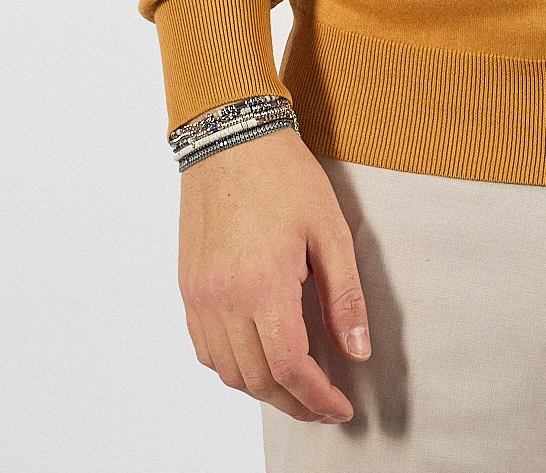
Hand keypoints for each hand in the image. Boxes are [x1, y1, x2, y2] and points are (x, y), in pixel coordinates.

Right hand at [177, 126, 371, 424]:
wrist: (230, 137)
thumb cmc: (283, 176)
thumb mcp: (330, 230)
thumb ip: (345, 297)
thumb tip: (357, 351)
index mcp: (263, 286)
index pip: (291, 368)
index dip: (318, 397)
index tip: (340, 408)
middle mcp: (224, 300)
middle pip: (259, 379)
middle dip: (295, 402)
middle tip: (324, 405)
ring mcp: (200, 297)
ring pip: (229, 372)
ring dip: (263, 389)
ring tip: (296, 386)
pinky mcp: (188, 288)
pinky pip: (206, 349)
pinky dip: (232, 367)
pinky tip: (257, 358)